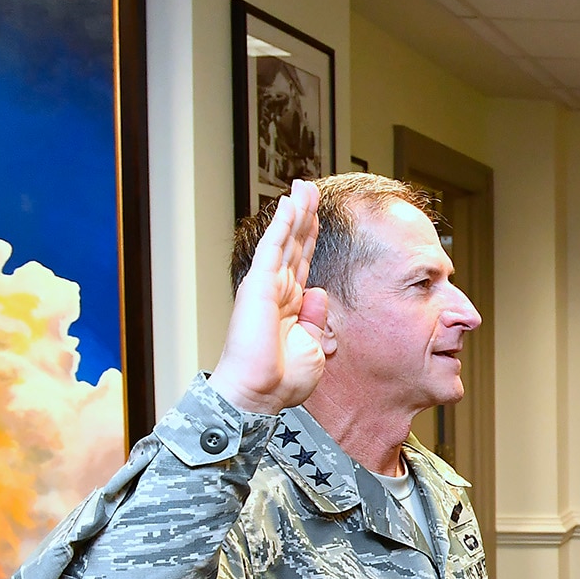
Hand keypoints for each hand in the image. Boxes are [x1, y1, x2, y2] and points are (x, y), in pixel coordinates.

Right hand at [210, 180, 326, 414]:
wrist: (260, 393)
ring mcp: (267, 285)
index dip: (311, 238)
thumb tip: (319, 292)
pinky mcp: (260, 285)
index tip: (318, 216)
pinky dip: (282, 224)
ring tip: (304, 185)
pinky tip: (289, 204)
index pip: (304, 262)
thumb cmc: (281, 379)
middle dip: (304, 215)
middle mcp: (278, 290)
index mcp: (290, 304)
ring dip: (296, 211)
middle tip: (310, 188)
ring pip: (285, 239)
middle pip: (295, 244)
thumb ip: (316, 317)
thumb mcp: (313, 346)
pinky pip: (274, 248)